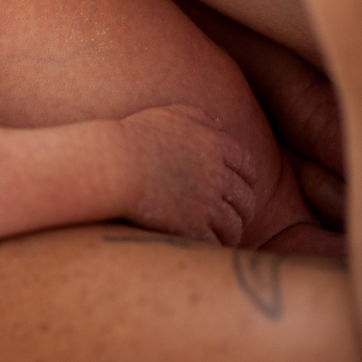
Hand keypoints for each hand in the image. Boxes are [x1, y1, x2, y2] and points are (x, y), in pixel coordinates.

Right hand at [119, 104, 257, 246]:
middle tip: (236, 217)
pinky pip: (215, 242)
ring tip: (223, 237)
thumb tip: (220, 127)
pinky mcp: (192, 226)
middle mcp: (217, 174)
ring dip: (232, 232)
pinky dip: (215, 246)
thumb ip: (199, 117)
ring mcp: (207, 202)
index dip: (248, 180)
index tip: (241, 189)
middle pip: (245, 199)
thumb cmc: (134, 137)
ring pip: (234, 224)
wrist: (113, 164)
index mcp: (215, 145)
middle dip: (243, 210)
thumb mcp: (169, 114)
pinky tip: (206, 246)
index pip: (247, 166)